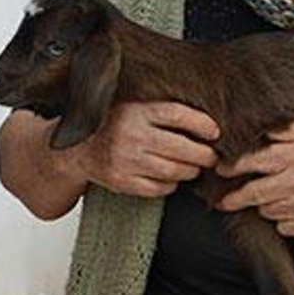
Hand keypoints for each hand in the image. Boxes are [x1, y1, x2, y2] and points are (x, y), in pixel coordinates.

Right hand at [72, 101, 219, 197]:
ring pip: (173, 171)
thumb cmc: (115, 124)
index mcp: (136, 110)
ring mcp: (125, 160)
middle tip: (211, 156)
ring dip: (190, 171)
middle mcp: (131, 134)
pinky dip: (171, 185)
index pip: (178, 115)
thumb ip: (163, 110)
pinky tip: (172, 178)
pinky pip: (159, 188)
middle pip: (181, 148)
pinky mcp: (122, 181)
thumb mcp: (135, 107)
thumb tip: (207, 121)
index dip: (202, 124)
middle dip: (204, 155)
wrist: (78, 148)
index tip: (215, 132)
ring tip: (194, 168)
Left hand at [217, 118, 293, 236]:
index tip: (220, 168)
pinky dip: (283, 219)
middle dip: (233, 198)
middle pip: (252, 194)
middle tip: (223, 201)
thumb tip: (264, 131)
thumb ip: (291, 129)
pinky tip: (291, 208)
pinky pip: (284, 226)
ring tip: (268, 196)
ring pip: (267, 210)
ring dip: (263, 204)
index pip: (253, 162)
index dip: (231, 166)